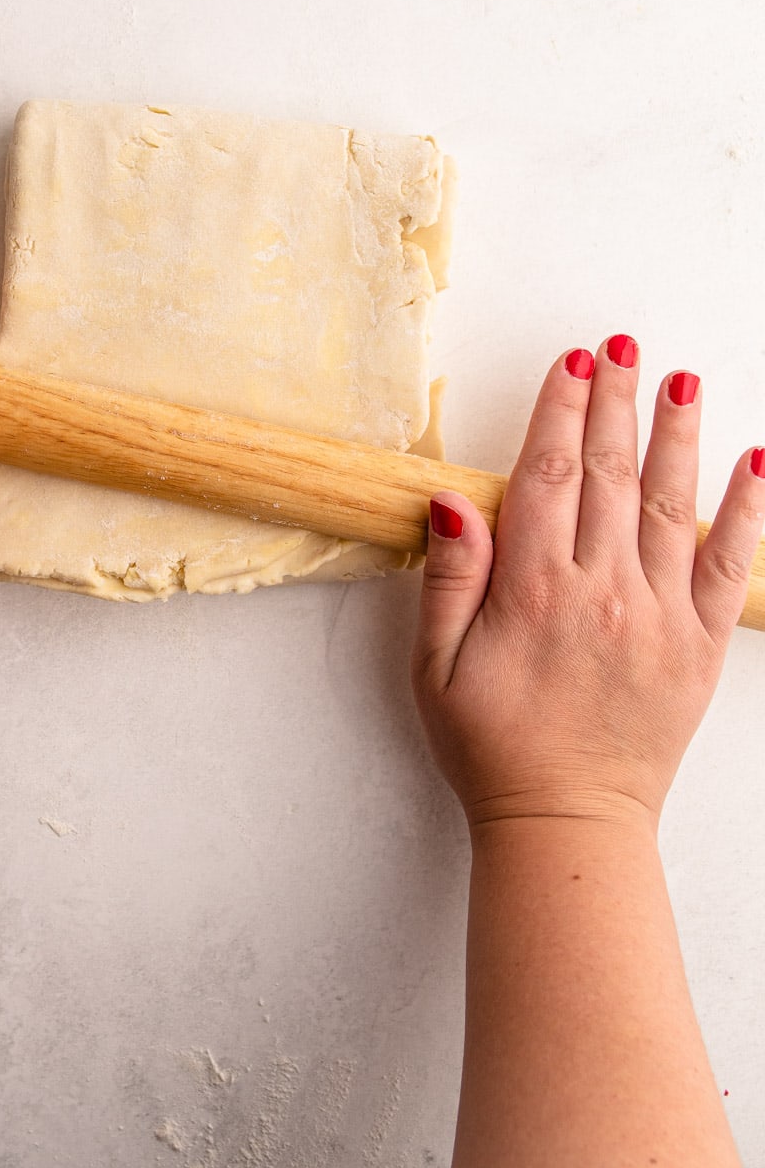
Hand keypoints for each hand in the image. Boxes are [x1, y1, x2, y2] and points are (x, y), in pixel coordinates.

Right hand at [410, 336, 764, 829]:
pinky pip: (731, 566)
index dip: (560, 411)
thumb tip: (452, 500)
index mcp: (533, 592)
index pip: (549, 475)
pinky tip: (755, 464)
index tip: (571, 364)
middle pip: (612, 474)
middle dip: (615, 402)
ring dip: (677, 435)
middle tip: (621, 346)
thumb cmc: (492, 747)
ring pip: (673, 505)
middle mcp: (602, 591)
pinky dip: (748, 512)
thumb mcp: (435, 667)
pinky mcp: (699, 646)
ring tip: (682, 380)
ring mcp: (659, 616)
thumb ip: (449, 579)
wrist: (566, 822)